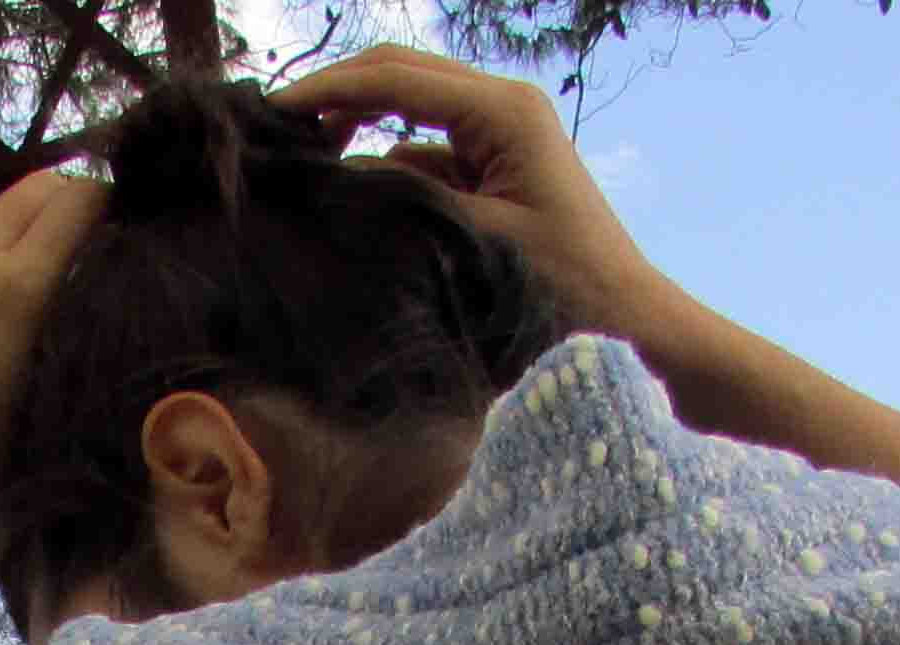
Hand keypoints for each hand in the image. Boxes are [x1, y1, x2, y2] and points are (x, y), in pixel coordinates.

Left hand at [0, 166, 113, 548]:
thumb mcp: (44, 398)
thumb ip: (67, 328)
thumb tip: (89, 285)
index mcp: (16, 287)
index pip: (77, 199)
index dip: (105, 202)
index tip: (117, 225)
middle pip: (33, 189)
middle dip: (63, 204)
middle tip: (80, 242)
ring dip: (10, 245)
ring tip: (13, 305)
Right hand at [271, 45, 688, 350]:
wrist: (625, 314)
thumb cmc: (565, 284)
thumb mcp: (473, 237)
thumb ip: (405, 197)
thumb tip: (338, 173)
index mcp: (503, 110)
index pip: (396, 79)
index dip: (329, 89)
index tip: (274, 111)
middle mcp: (502, 104)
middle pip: (400, 74)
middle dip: (339, 94)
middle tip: (280, 128)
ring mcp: (499, 130)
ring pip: (409, 106)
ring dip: (360, 124)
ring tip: (307, 159)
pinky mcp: (494, 160)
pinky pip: (427, 146)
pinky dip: (389, 161)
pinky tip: (355, 190)